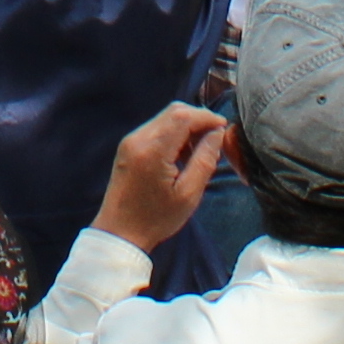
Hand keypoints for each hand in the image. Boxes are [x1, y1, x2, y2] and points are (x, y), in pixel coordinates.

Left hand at [93, 103, 230, 251]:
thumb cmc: (157, 218)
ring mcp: (130, 140)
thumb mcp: (189, 194)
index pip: (183, 116)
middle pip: (173, 112)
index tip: (224, 128)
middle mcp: (139, 138)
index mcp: (153, 149)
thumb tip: (217, 133)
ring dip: (185, 126)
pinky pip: (156, 128)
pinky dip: (173, 133)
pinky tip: (181, 154)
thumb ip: (205, 159)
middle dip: (198, 119)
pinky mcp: (128, 146)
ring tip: (199, 150)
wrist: (119, 232)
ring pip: (164, 118)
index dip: (206, 117)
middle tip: (214, 140)